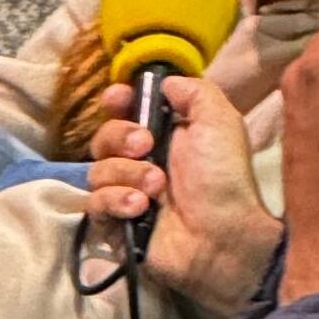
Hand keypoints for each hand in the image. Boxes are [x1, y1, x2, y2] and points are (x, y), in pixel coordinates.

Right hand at [84, 75, 281, 318]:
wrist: (224, 236)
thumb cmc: (224, 178)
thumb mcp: (220, 121)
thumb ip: (194, 92)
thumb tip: (164, 82)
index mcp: (163, 137)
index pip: (123, 112)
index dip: (116, 102)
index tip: (117, 99)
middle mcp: (141, 164)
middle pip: (102, 138)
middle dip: (119, 137)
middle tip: (146, 147)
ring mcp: (126, 196)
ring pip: (97, 171)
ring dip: (126, 174)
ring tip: (157, 188)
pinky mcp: (116, 226)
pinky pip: (95, 205)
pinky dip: (115, 201)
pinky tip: (140, 207)